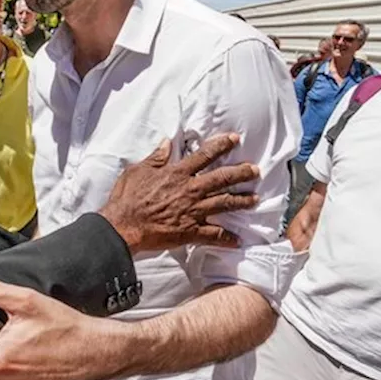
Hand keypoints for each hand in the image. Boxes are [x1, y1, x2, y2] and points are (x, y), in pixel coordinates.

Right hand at [98, 134, 259, 253]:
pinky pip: (213, 234)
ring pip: (224, 204)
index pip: (205, 155)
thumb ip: (155, 158)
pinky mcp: (190, 231)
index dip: (221, 145)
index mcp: (177, 173)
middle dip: (241, 173)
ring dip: (242, 201)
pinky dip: (227, 238)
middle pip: (222, 178)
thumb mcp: (138, 170)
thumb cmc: (127, 197)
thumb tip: (166, 143)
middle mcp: (190, 190)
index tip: (234, 139)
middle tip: (256, 170)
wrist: (124, 225)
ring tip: (256, 199)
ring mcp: (192, 211)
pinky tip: (238, 240)